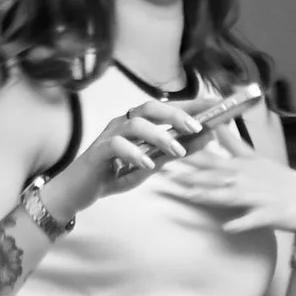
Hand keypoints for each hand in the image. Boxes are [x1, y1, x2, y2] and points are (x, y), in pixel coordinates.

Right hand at [55, 95, 215, 221]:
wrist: (78, 190)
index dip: (191, 104)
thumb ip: (176, 150)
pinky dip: (135, 153)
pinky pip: (117, 145)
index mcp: (138, 123)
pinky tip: (148, 164)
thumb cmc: (114, 173)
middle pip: (150, 107)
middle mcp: (123, 122)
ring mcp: (110, 135)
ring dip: (160, 135)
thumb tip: (207, 137)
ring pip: (135, 123)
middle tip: (198, 127)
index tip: (216, 104)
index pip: (167, 107)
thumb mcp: (152, 163)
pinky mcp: (98, 151)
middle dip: (176, 115)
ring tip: (177, 152)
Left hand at [158, 147, 295, 253]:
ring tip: (189, 195)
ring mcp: (258, 197)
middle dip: (188, 175)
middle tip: (165, 173)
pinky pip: (253, 219)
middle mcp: (247, 179)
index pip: (210, 160)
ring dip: (208, 195)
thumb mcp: (258, 159)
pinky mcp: (269, 214)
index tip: (166, 153)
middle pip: (213, 177)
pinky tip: (228, 227)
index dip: (187, 156)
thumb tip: (218, 128)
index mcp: (242, 166)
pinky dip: (241, 222)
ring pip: (229, 195)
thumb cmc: (283, 181)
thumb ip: (235, 145)